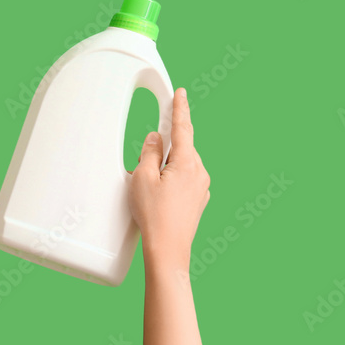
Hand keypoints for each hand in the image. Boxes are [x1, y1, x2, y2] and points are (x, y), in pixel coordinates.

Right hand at [129, 87, 210, 268]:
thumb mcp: (143, 178)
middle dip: (163, 148)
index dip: (179, 108)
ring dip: (165, 167)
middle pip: (180, 147)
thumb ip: (149, 152)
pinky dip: (170, 180)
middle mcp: (200, 173)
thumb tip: (155, 139)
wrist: (168, 250)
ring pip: (181, 165)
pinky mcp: (198, 201)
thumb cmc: (154, 216)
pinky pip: (184, 180)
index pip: (182, 127)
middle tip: (147, 158)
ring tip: (149, 187)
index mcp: (187, 163)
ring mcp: (201, 188)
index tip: (180, 93)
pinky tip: (159, 195)